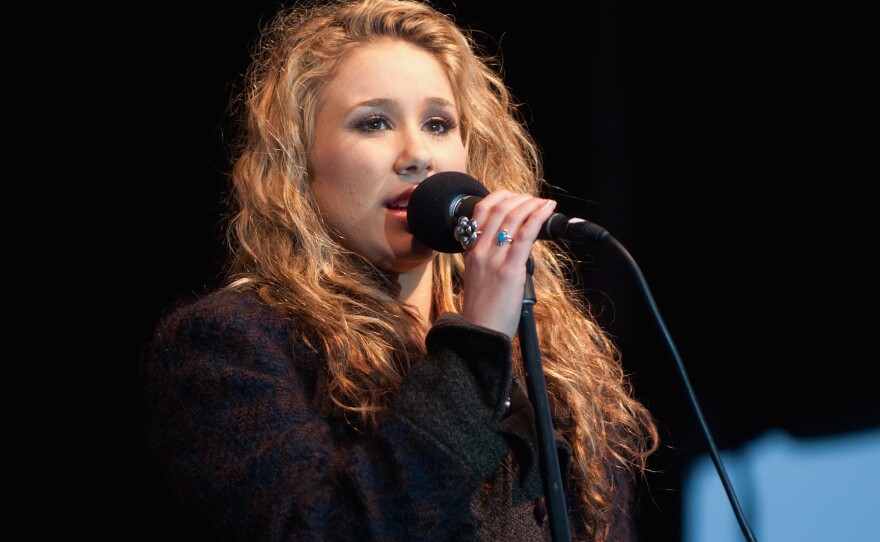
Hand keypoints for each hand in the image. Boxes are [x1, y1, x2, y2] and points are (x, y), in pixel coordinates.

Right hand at [459, 190, 556, 338]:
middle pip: (498, 209)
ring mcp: (493, 259)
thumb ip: (489, 258)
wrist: (479, 334)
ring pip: (512, 218)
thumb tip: (513, 245)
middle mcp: (480, 251)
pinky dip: (538, 217)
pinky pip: (525, 235)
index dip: (500, 197)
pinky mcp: (509, 270)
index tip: (516, 197)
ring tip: (544, 203)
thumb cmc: (483, 310)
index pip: (480, 211)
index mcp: (471, 252)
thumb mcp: (479, 277)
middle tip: (534, 200)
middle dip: (520, 198)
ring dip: (532, 204)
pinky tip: (547, 210)